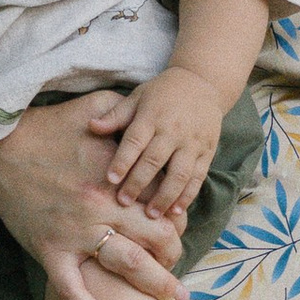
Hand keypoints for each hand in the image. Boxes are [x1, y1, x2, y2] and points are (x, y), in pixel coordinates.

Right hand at [0, 92, 185, 299]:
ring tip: (175, 299)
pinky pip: (77, 294)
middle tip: (179, 262)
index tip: (178, 225)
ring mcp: (76, 235)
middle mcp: (102, 208)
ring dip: (158, 285)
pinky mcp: (51, 254)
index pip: (165, 204)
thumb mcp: (94, 104)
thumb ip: (129, 109)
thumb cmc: (47, 127)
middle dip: (175, 253)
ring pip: (129, 266)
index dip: (179, 218)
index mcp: (117, 175)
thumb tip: (150, 111)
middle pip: (158, 238)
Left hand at [105, 65, 225, 216]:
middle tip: (124, 203)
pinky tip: (176, 211)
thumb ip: (116, 116)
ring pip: (179, 174)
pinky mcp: (208, 152)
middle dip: (139, 183)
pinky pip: (198, 177)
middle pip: (155, 161)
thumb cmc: (162, 94)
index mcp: (152, 116)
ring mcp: (192, 142)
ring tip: (152, 215)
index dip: (123, 161)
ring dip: (165, 196)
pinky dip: (187, 196)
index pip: (135, 141)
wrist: (202, 84)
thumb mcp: (137, 97)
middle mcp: (173, 130)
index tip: (110, 179)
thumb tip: (91, 126)